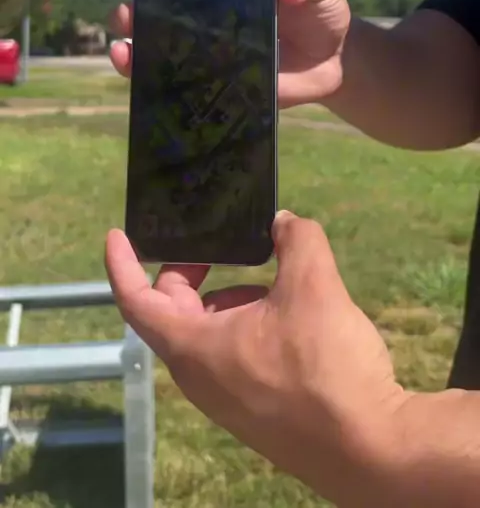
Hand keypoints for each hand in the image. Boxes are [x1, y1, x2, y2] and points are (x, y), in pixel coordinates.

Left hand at [105, 211, 407, 505]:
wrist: (371, 450)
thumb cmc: (326, 368)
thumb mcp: (313, 286)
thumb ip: (297, 240)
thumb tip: (286, 222)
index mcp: (193, 346)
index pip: (136, 300)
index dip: (122, 263)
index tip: (117, 235)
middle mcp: (199, 377)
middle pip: (175, 312)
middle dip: (192, 273)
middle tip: (219, 246)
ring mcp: (226, 399)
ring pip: (208, 334)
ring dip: (229, 300)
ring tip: (272, 281)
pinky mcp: (254, 411)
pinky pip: (233, 356)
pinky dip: (248, 326)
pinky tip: (293, 317)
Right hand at [110, 0, 350, 106]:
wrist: (337, 59)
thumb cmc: (320, 10)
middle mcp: (206, 21)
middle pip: (157, 14)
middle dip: (133, 12)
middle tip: (126, 13)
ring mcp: (208, 57)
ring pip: (159, 52)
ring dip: (134, 50)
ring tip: (124, 48)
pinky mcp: (218, 89)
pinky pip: (182, 89)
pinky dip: (158, 87)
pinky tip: (144, 83)